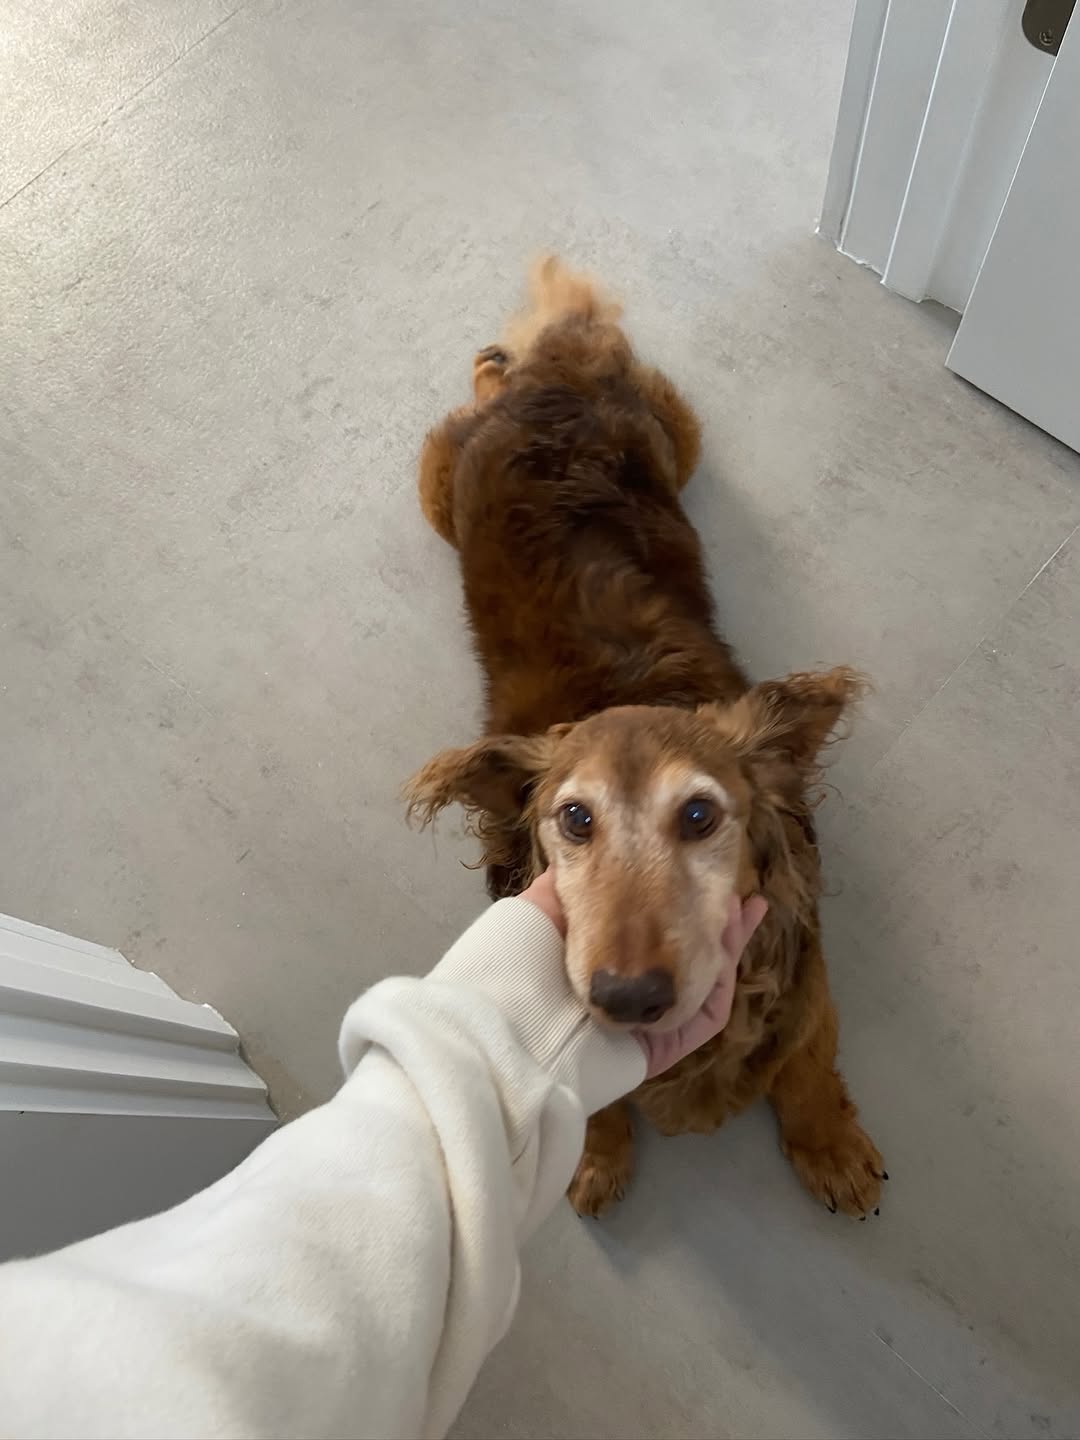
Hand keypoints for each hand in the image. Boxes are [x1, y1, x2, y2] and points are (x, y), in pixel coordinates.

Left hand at [520, 872, 767, 1076]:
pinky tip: (731, 939)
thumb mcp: (547, 903)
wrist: (508, 1019)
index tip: (698, 866)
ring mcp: (644, 1020)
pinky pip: (706, 1017)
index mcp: (599, 962)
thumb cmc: (518, 957)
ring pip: (703, 983)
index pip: (650, 932)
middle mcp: (624, 992)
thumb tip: (588, 835)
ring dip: (726, 942)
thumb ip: (575, 876)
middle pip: (685, 958)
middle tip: (737, 892)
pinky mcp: (660, 1047)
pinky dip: (722, 980)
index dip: (680, 901)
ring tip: (742, 905)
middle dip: (715, 922)